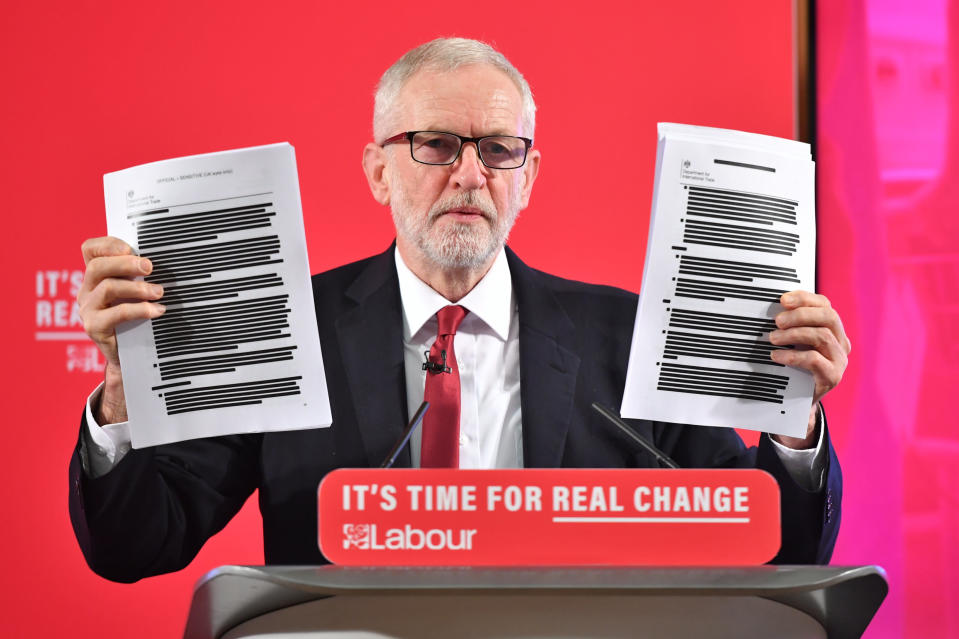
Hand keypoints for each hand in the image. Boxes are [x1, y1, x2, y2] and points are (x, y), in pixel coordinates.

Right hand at [77, 237, 165, 422]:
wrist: (132, 358)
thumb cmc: (138, 320)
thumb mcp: (137, 294)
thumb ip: (140, 277)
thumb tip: (163, 261)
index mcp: (95, 277)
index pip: (90, 250)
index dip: (107, 244)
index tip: (131, 248)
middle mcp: (87, 290)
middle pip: (97, 266)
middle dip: (126, 263)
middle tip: (150, 267)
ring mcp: (88, 309)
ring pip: (107, 287)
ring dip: (137, 287)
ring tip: (159, 292)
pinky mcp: (94, 327)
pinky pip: (116, 313)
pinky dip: (139, 309)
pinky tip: (156, 310)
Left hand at [768, 290, 850, 447]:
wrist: (797, 402)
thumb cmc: (793, 367)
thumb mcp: (793, 343)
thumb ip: (790, 326)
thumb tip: (772, 308)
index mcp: (833, 329)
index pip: (825, 305)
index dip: (805, 298)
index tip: (782, 299)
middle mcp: (842, 342)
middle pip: (828, 317)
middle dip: (800, 314)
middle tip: (777, 321)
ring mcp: (840, 360)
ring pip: (822, 336)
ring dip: (793, 334)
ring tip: (773, 338)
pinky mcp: (833, 376)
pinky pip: (814, 359)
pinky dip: (792, 355)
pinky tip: (776, 356)